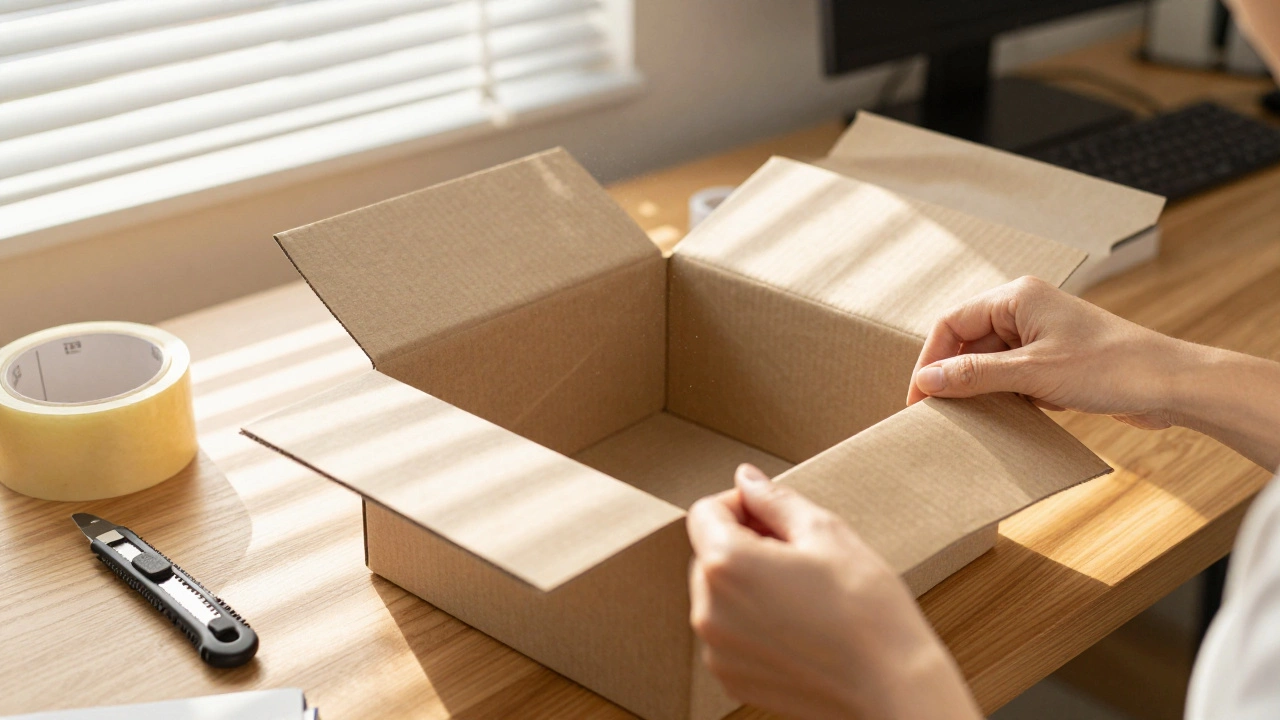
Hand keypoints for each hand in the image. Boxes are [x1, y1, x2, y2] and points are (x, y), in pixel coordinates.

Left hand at [686, 464, 981, 719]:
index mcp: (726, 564)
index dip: (740, 504)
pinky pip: (728, 633)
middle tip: (798, 556)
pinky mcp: (731, 677)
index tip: (774, 517)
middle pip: (709, 554)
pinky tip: (797, 626)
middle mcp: (708, 609)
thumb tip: (746, 479)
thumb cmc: (866, 608)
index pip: (705, 512)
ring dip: (747, 584)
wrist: (892, 685)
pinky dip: (751, 622)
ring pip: (718, 594)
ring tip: (802, 594)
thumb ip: (774, 500)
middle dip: (744, 545)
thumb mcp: (825, 532)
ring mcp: (717, 649)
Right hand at [906, 276, 1191, 428]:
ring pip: (989, 362)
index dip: (929, 360)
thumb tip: (927, 381)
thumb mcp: (1032, 373)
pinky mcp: (1054, 360)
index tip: (918, 398)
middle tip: (936, 414)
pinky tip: (1003, 420)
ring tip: (967, 421)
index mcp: (1016, 297)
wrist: (1171, 384)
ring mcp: (1040, 336)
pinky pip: (1012, 377)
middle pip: (967, 342)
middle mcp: (1025, 309)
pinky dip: (1003, 397)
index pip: (951, 323)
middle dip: (952, 377)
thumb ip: (974, 375)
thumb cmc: (1109, 367)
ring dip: (978, 390)